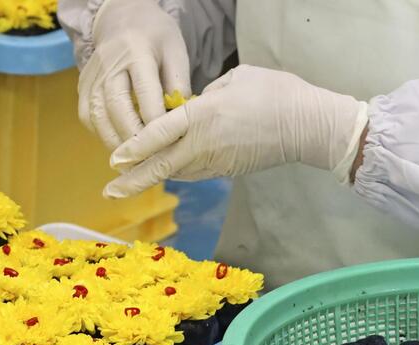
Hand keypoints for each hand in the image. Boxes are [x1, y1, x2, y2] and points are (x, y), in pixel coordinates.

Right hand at [78, 0, 190, 150]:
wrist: (121, 20)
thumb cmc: (154, 37)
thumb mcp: (175, 52)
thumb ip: (178, 84)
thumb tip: (179, 121)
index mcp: (136, 51)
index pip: (146, 93)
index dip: (157, 123)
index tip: (169, 144)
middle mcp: (109, 64)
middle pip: (117, 108)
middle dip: (134, 139)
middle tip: (150, 160)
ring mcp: (92, 77)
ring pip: (98, 117)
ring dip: (115, 143)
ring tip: (134, 160)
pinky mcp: (82, 87)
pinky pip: (88, 118)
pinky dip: (102, 135)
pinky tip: (119, 144)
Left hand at [104, 65, 368, 197]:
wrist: (308, 126)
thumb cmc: (276, 93)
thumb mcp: (235, 78)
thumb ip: (206, 94)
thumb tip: (192, 106)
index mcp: (204, 115)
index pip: (159, 134)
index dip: (135, 148)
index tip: (114, 159)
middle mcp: (205, 143)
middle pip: (161, 166)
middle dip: (133, 180)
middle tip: (109, 191)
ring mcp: (216, 161)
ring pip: (175, 172)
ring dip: (152, 177)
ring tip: (127, 182)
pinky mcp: (227, 171)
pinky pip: (194, 172)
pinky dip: (176, 173)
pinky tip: (164, 172)